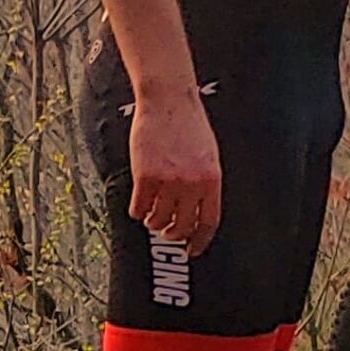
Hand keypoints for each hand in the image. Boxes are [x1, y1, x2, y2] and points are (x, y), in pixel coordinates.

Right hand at [129, 88, 222, 256]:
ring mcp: (168, 181)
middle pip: (181, 227)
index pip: (208, 222)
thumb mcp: (208, 155)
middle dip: (172, 234)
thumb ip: (204, 183)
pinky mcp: (145, 176)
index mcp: (212, 180)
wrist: (168, 100)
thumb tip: (195, 210)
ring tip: (151, 217)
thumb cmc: (188, 124)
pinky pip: (139, 208)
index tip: (192, 250)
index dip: (199, 241)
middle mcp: (191, 184)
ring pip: (157, 221)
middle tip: (166, 232)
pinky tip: (139, 205)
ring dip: (153, 223)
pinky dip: (137, 211)